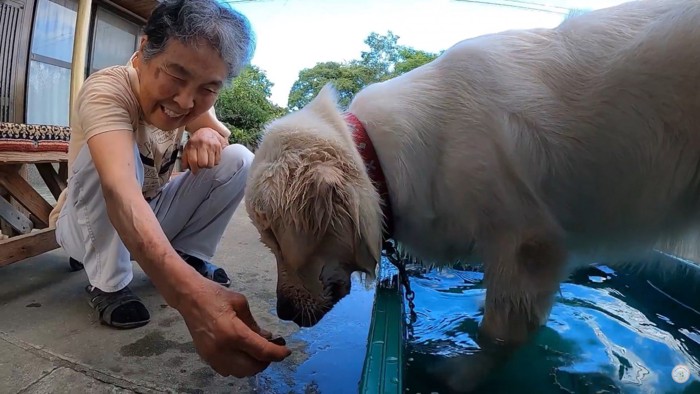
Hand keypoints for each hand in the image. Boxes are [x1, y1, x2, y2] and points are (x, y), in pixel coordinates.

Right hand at [176, 278, 291, 376]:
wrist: (189, 298)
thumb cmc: (216, 295)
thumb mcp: (241, 303)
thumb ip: (254, 324)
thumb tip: (266, 337)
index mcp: (234, 333)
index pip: (262, 352)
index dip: (278, 354)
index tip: (286, 351)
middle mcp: (223, 349)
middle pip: (252, 368)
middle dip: (266, 361)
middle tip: (272, 349)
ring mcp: (213, 356)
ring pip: (240, 373)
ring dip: (253, 365)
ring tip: (257, 352)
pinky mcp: (206, 358)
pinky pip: (227, 371)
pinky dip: (239, 367)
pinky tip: (242, 354)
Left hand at [181, 127, 227, 174]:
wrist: (207, 132)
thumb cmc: (196, 142)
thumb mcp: (187, 148)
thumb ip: (185, 158)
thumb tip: (184, 168)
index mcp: (192, 144)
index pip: (193, 160)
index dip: (194, 168)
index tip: (194, 171)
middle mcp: (202, 144)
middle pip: (203, 163)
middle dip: (201, 167)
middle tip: (200, 165)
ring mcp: (211, 145)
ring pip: (210, 164)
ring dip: (208, 166)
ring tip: (206, 162)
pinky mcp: (218, 147)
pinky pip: (217, 161)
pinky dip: (214, 163)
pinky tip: (211, 159)